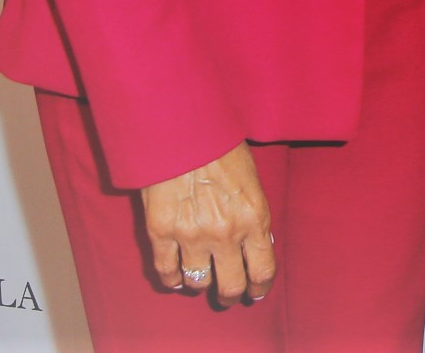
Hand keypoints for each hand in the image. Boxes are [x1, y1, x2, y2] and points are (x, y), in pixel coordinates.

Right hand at [140, 142, 275, 305]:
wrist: (182, 129)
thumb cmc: (220, 146)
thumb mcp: (251, 180)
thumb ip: (253, 214)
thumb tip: (256, 243)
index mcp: (254, 217)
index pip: (263, 269)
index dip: (260, 287)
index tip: (256, 292)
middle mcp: (225, 233)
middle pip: (232, 285)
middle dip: (232, 294)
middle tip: (229, 294)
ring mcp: (191, 235)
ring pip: (199, 282)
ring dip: (202, 284)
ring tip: (202, 279)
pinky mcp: (161, 232)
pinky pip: (166, 271)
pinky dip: (172, 279)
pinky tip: (176, 278)